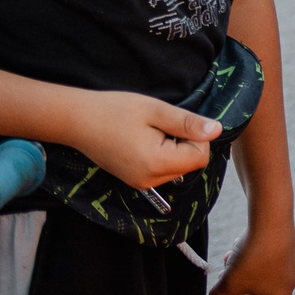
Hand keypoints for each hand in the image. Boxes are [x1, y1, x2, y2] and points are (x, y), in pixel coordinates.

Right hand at [64, 92, 219, 188]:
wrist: (77, 121)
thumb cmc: (115, 111)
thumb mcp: (156, 111)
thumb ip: (188, 123)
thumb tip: (217, 130)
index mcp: (156, 164)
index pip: (199, 157)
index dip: (196, 136)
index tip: (174, 122)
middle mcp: (149, 180)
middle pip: (190, 164)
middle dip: (184, 142)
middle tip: (159, 125)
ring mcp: (140, 183)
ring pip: (178, 167)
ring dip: (174, 148)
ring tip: (149, 132)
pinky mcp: (134, 180)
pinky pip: (163, 169)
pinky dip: (163, 154)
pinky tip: (143, 140)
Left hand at [209, 215, 294, 294]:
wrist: (271, 218)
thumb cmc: (253, 257)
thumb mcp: (228, 284)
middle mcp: (289, 282)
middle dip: (245, 289)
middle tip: (231, 278)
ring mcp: (289, 262)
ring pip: (262, 274)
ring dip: (244, 269)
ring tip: (232, 257)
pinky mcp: (286, 246)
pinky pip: (266, 257)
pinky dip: (252, 253)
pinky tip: (242, 242)